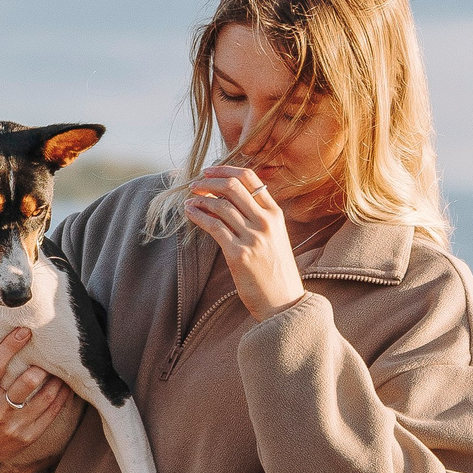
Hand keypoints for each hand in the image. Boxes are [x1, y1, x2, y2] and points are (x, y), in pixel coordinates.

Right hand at [0, 327, 72, 472]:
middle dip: (41, 364)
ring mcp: (14, 425)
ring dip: (57, 379)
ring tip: (62, 366)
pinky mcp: (27, 437)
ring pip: (45, 397)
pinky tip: (66, 386)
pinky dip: (61, 397)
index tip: (24, 331)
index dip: (10, 346)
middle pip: (27, 382)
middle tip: (50, 350)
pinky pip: (51, 413)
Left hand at [185, 165, 307, 320]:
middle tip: (194, 184)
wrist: (283, 302)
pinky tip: (190, 213)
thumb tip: (226, 199)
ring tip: (189, 201)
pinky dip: (198, 216)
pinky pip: (214, 227)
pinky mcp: (238, 254)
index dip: (226, 170)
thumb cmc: (275, 270)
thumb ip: (258, 217)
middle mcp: (266, 222)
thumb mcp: (274, 237)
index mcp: (275, 214)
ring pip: (221, 206)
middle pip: (233, 187)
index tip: (208, 171)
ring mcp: (253, 238)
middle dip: (209, 182)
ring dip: (200, 199)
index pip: (250, 178)